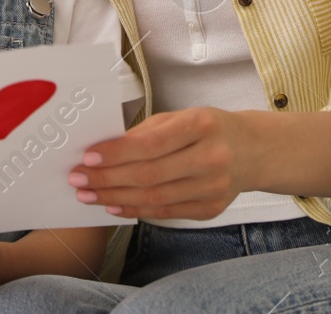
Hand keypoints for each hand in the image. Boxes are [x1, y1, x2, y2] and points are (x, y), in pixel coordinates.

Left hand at [67, 107, 255, 219]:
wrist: (252, 151)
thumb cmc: (208, 129)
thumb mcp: (180, 117)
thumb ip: (145, 132)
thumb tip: (104, 149)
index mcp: (201, 125)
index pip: (152, 143)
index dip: (117, 153)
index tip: (88, 157)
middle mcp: (211, 157)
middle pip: (150, 174)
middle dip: (107, 179)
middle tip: (78, 179)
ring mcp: (214, 187)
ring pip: (155, 198)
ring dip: (115, 198)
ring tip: (89, 194)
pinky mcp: (211, 208)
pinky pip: (166, 212)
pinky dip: (137, 210)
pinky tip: (115, 205)